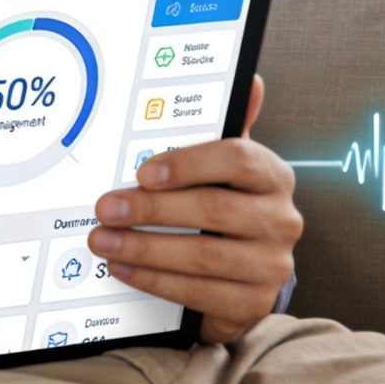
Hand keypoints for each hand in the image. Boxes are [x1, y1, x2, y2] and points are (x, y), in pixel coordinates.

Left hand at [87, 75, 299, 343]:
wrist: (245, 273)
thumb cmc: (224, 206)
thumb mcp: (225, 169)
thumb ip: (226, 129)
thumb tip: (252, 81)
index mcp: (273, 176)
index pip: (238, 159)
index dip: (189, 164)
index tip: (143, 172)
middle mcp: (281, 219)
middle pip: (212, 210)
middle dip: (151, 210)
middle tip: (105, 207)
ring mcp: (272, 264)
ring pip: (202, 256)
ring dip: (144, 249)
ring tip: (103, 240)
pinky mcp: (254, 303)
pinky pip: (198, 293)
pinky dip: (155, 281)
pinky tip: (123, 268)